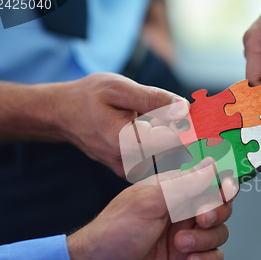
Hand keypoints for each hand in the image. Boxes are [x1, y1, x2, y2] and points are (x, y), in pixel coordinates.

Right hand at [54, 73, 188, 176]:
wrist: (63, 115)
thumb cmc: (89, 97)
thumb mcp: (120, 88)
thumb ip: (154, 99)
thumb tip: (184, 109)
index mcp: (125, 142)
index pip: (173, 141)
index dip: (188, 126)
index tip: (197, 115)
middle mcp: (128, 163)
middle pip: (173, 150)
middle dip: (179, 130)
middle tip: (167, 111)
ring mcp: (129, 171)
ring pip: (167, 156)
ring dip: (170, 136)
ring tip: (149, 117)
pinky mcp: (131, 171)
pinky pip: (157, 159)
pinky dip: (161, 143)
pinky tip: (147, 127)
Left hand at [66, 158, 237, 259]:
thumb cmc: (114, 232)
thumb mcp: (149, 202)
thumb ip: (184, 184)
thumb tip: (212, 165)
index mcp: (172, 190)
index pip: (208, 180)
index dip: (222, 184)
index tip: (226, 191)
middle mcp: (182, 212)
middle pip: (221, 206)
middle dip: (217, 213)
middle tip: (201, 219)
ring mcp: (186, 237)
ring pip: (220, 233)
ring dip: (206, 239)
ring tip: (180, 245)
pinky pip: (214, 258)